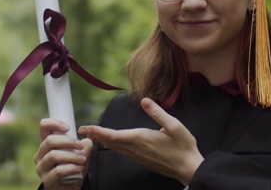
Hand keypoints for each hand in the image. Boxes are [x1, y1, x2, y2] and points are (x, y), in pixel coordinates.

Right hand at [34, 118, 92, 189]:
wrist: (74, 186)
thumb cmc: (75, 166)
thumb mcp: (82, 152)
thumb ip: (85, 145)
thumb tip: (86, 141)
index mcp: (46, 144)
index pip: (44, 127)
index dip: (54, 123)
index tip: (68, 128)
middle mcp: (40, 155)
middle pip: (49, 141)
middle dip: (68, 141)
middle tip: (81, 145)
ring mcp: (41, 168)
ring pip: (53, 155)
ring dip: (71, 156)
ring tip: (83, 159)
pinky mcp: (47, 181)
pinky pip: (57, 171)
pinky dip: (70, 168)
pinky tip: (79, 168)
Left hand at [78, 98, 203, 185]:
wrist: (188, 168)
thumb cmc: (183, 147)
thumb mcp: (174, 126)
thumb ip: (158, 113)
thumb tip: (145, 100)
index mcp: (142, 138)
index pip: (114, 135)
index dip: (99, 131)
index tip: (86, 128)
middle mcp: (136, 149)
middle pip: (111, 142)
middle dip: (95, 135)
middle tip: (82, 130)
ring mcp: (138, 156)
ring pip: (115, 148)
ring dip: (102, 141)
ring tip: (92, 135)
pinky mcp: (141, 160)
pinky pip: (122, 153)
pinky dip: (112, 147)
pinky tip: (111, 144)